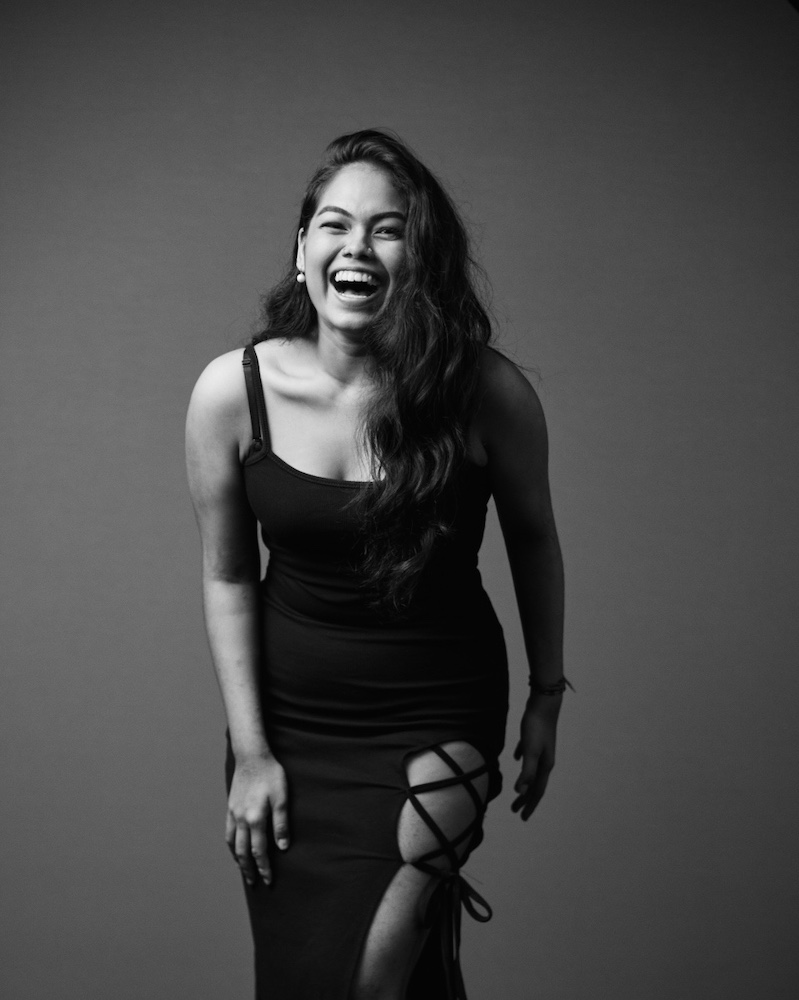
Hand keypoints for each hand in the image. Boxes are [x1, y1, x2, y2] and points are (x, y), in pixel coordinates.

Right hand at [225, 752, 288, 886]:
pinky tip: (235, 848)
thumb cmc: (271, 775)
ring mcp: (234, 814)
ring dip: (238, 860)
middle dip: (249, 869)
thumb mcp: (282, 798)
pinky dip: (231, 846)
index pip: (259, 851)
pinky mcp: (230, 807)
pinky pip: (228, 833)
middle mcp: (242, 820)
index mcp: (256, 819)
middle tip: (254, 883)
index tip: (268, 880)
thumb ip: (281, 823)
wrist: (252, 757)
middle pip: (243, 852)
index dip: (264, 867)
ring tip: (244, 870)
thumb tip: (282, 847)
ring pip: (233, 844)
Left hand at [512, 694, 560, 820]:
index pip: (536, 791)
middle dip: (526, 798)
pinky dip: (522, 759)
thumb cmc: (536, 728)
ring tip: (517, 790)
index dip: (529, 804)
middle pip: (535, 783)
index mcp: (545, 766)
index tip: (521, 817)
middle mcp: (545, 760)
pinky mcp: (535, 738)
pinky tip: (516, 757)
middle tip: (514, 810)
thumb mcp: (531, 751)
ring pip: (532, 771)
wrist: (544, 704)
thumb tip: (521, 791)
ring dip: (525, 783)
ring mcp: (541, 749)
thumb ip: (527, 771)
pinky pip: (527, 754)